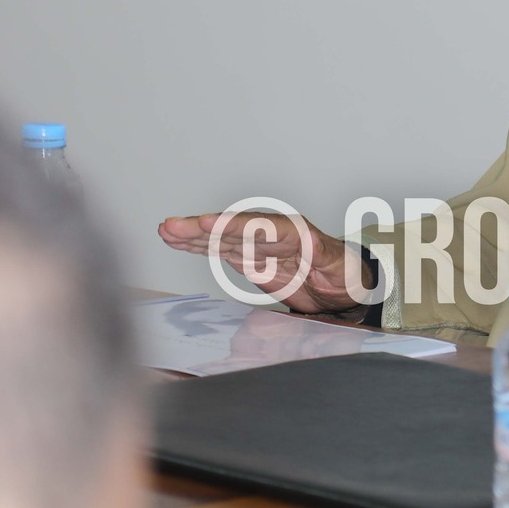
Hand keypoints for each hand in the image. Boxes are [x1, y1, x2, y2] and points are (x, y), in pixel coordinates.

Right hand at [156, 210, 365, 313]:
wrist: (341, 283)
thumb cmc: (343, 272)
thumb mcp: (341, 266)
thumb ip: (326, 256)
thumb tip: (315, 246)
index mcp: (294, 232)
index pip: (259, 227)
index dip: (233, 226)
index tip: (209, 224)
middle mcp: (270, 233)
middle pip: (232, 229)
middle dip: (202, 228)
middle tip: (172, 225)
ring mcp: (256, 245)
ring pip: (219, 238)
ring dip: (192, 236)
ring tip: (165, 230)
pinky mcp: (246, 258)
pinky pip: (218, 250)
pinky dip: (197, 247)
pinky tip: (176, 242)